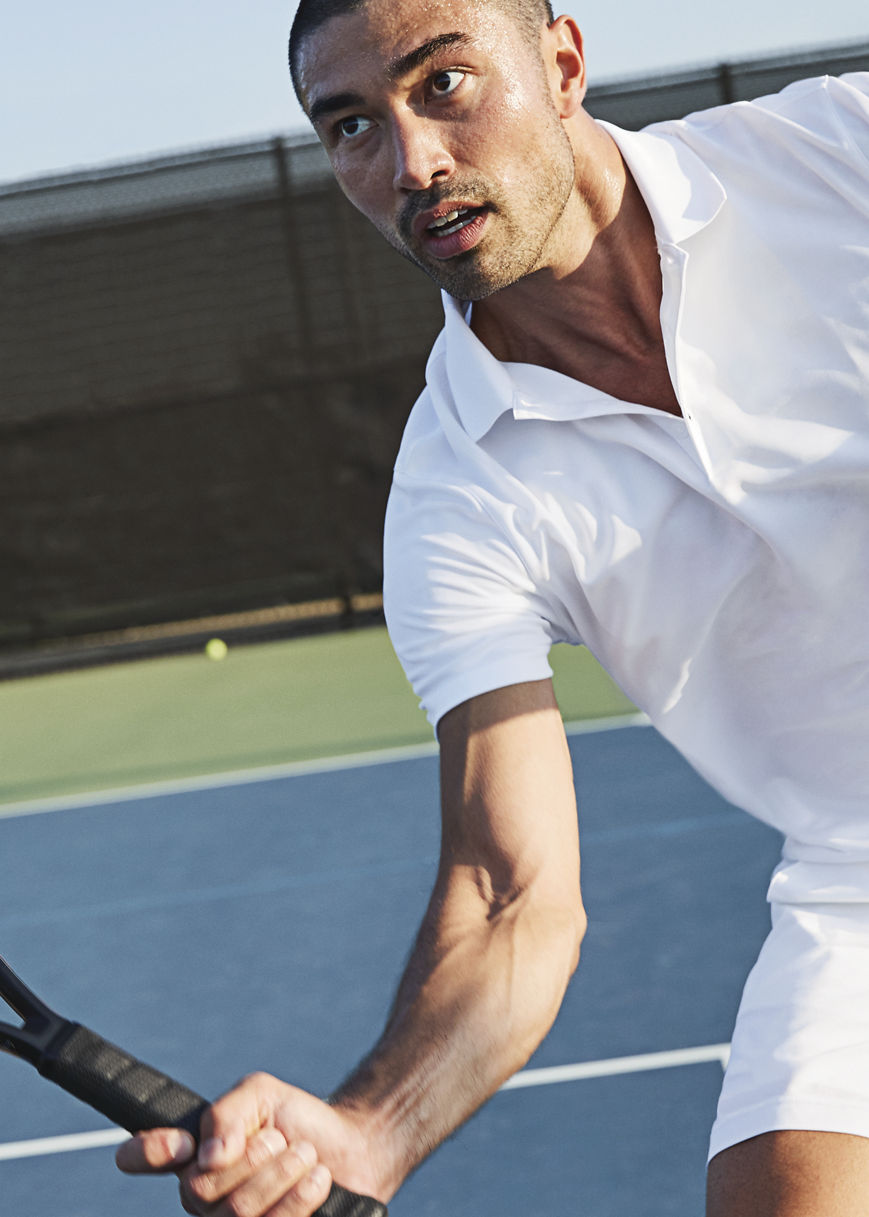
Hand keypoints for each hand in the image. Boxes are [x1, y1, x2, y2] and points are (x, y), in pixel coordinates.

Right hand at [116, 1072, 380, 1215]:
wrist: (350, 1150)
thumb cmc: (298, 1121)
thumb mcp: (261, 1095)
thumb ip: (228, 1113)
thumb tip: (208, 1155)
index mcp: (194, 1155)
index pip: (146, 1156)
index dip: (148, 1152)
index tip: (181, 1144)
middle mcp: (203, 1196)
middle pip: (200, 1189)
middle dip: (252, 1157)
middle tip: (282, 1139)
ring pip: (236, 1214)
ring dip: (280, 1176)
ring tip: (305, 1156)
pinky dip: (297, 1201)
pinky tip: (315, 1182)